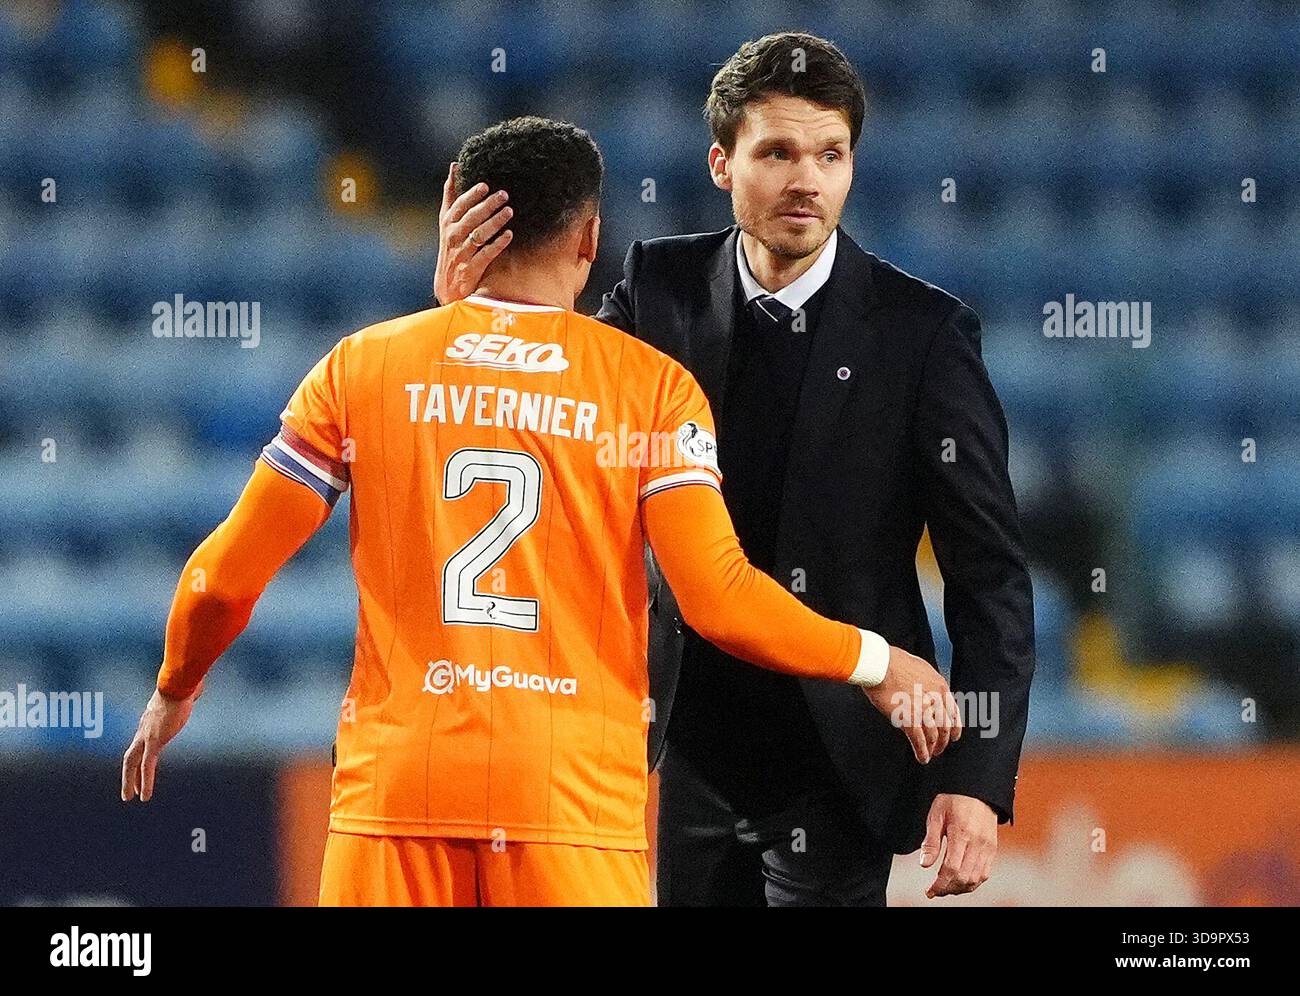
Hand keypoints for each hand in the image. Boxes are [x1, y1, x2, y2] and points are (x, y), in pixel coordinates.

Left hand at [121, 683, 200, 801]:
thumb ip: (186, 695)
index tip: (140, 769)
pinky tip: (145, 796)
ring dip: (130, 782)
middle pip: (130, 756)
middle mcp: (144, 730)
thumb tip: (196, 688)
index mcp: (150, 721)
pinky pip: (147, 767)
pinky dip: (145, 782)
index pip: (140, 744)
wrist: (178, 683)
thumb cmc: (183, 684)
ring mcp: (147, 736)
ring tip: (131, 798)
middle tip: (128, 792)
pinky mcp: (154, 742)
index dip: (138, 758)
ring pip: (132, 764)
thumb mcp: (183, 692)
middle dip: (128, 775)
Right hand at [434, 162, 512, 303]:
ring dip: (494, 222)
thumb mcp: (447, 221)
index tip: (485, 185)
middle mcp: (453, 236)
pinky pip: (486, 254)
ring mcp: (461, 253)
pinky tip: (509, 235)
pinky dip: (498, 244)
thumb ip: (451, 195)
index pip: (459, 206)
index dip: (471, 195)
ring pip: (479, 234)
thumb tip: (455, 166)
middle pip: (470, 218)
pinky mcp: (471, 268)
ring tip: (509, 211)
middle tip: (504, 195)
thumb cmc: (451, 247)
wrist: (447, 286)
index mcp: (447, 223)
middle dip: (487, 205)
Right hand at [862, 645, 960, 763]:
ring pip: (934, 736)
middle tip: (940, 748)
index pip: (953, 712)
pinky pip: (919, 741)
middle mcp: (935, 700)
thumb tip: (925, 689)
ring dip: (933, 748)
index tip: (954, 735)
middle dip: (943, 741)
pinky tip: (922, 758)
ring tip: (930, 754)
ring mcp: (923, 710)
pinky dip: (922, 752)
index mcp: (940, 686)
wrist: (880, 664)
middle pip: (945, 727)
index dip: (954, 727)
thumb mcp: (920, 667)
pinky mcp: (909, 719)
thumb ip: (927, 681)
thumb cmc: (893, 661)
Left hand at [920, 793, 997, 897]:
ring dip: (960, 889)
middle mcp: (978, 843)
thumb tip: (924, 864)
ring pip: (976, 879)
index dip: (940, 884)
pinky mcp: (992, 849)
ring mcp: (988, 847)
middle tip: (935, 890)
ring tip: (946, 888)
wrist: (977, 789)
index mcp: (962, 834)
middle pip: (964, 878)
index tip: (930, 890)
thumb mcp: (936, 815)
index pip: (951, 868)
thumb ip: (931, 841)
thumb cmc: (954, 799)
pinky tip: (961, 882)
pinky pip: (985, 873)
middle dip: (948, 889)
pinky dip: (973, 882)